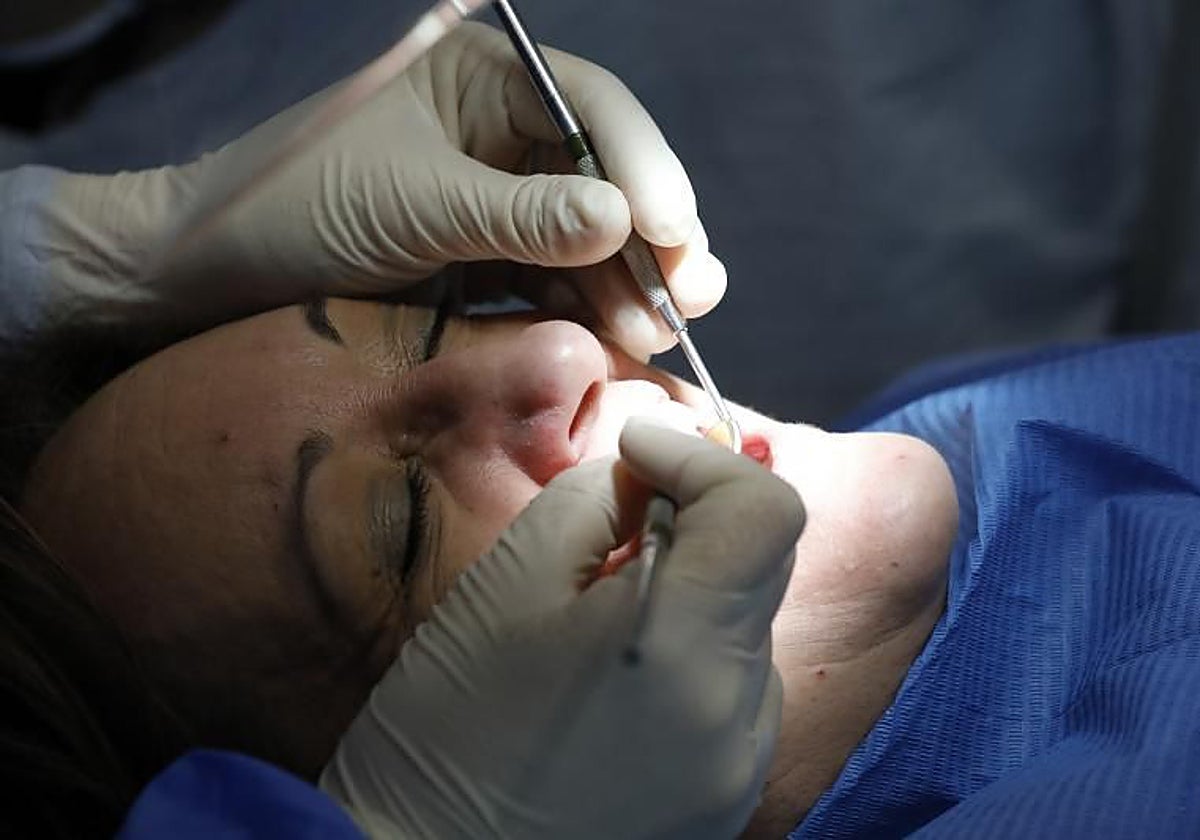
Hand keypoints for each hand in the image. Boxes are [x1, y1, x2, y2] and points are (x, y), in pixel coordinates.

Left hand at [39, 22, 723, 354]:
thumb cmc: (295, 207)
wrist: (213, 275)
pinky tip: (626, 336)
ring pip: (596, 235)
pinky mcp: (492, 259)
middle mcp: (506, 132)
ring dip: (634, 282)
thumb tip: (627, 221)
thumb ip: (521, 216)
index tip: (668, 228)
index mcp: (486, 81)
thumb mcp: (415, 206)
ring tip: (662, 331)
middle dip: (655, 234)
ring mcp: (503, 199)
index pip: (591, 110)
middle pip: (611, 174)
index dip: (644, 166)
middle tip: (692, 292)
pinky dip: (595, 308)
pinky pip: (562, 278)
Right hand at [320, 422, 803, 838]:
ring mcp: (744, 764)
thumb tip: (656, 471)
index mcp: (683, 644)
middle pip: (762, 564)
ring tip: (598, 630)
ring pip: (746, 628)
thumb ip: (595, 499)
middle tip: (608, 535)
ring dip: (692, 595)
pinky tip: (617, 689)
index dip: (705, 459)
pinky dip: (693, 659)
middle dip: (695, 522)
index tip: (637, 454)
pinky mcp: (731, 799)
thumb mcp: (506, 582)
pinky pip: (735, 693)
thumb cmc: (447, 727)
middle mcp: (740, 709)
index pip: (765, 509)